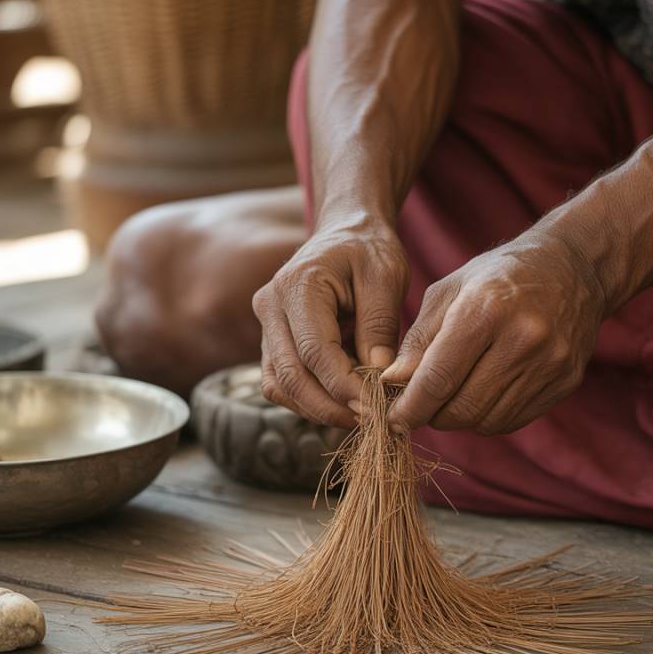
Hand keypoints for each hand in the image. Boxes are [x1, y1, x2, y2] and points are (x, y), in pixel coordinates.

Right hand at [253, 219, 409, 427]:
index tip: (377, 407)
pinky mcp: (273, 342)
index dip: (344, 386)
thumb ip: (380, 325)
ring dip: (318, 408)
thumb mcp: (386, 277)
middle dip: (330, 407)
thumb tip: (379, 377)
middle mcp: (270, 307)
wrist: (346, 232)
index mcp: (296, 285)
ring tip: (360, 413)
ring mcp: (266, 326)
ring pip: (280, 386)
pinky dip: (311, 399)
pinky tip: (345, 402)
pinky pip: (282, 382)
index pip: (314, 351)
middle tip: (370, 421)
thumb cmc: (369, 250)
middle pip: (290, 376)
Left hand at [383, 232, 606, 434]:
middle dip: (433, 414)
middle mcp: (523, 339)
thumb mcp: (449, 290)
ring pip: (487, 421)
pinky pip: (513, 420)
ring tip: (452, 394)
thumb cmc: (498, 275)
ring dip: (460, 417)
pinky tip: (482, 392)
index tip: (392, 419)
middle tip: (421, 404)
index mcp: (486, 309)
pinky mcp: (565, 381)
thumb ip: (418, 339)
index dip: (410, 407)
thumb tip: (392, 383)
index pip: (438, 378)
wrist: (573, 267)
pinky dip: (488, 416)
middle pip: (463, 408)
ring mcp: (549, 363)